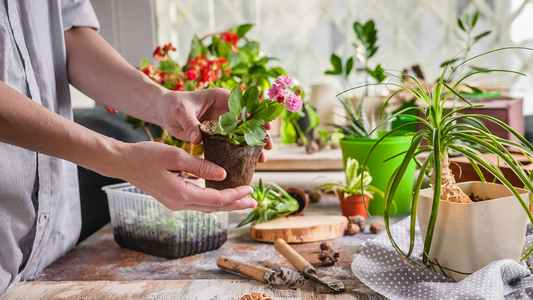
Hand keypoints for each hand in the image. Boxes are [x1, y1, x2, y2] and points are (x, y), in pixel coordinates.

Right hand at [115, 141, 256, 211]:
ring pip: (207, 208)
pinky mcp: (173, 199)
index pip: (216, 199)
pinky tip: (222, 192)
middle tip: (253, 202)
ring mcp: (175, 204)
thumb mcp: (176, 156)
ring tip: (242, 200)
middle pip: (214, 208)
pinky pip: (198, 203)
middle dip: (235, 205)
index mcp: (181, 194)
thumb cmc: (147, 155)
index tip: (249, 189)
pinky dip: (213, 199)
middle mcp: (179, 204)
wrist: (124, 162)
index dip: (235, 195)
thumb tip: (224, 175)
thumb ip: (201, 167)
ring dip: (226, 203)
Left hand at [156, 88, 272, 162]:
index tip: (265, 126)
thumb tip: (198, 139)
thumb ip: (190, 123)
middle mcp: (225, 110)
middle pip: (248, 121)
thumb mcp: (181, 111)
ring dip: (252, 146)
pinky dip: (238, 153)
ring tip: (261, 158)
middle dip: (259, 133)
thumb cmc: (173, 104)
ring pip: (242, 134)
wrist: (164, 111)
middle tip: (268, 145)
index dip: (256, 116)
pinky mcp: (215, 135)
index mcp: (221, 97)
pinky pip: (230, 144)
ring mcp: (221, 123)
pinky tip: (246, 163)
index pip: (243, 105)